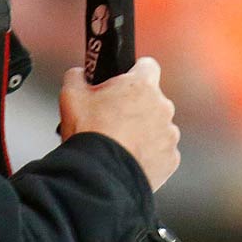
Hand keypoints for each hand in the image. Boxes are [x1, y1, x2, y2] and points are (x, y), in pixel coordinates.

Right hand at [58, 57, 180, 191]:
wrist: (100, 176)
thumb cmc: (89, 135)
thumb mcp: (71, 96)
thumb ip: (77, 76)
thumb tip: (79, 74)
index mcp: (141, 86)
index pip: (148, 65)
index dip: (134, 72)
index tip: (125, 81)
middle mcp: (162, 107)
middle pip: (152, 99)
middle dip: (136, 106)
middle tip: (114, 119)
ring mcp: (169, 134)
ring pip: (158, 126)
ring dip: (144, 131)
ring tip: (121, 144)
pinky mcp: (170, 158)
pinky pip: (161, 151)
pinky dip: (149, 154)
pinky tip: (129, 158)